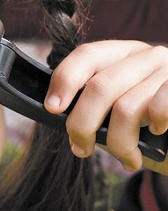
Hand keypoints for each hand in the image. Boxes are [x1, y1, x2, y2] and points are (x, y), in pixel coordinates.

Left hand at [44, 40, 167, 171]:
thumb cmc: (146, 126)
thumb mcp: (114, 108)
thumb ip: (90, 103)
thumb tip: (56, 109)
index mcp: (123, 54)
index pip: (86, 55)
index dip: (65, 81)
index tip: (53, 108)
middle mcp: (147, 56)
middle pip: (100, 86)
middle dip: (82, 124)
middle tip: (81, 148)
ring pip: (126, 108)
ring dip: (119, 142)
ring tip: (125, 156)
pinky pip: (160, 109)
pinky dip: (152, 127)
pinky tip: (154, 133)